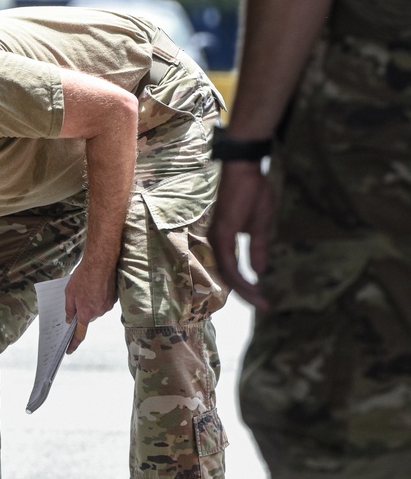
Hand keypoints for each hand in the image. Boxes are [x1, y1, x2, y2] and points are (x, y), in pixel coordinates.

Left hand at [64, 258, 116, 343]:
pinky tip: (97, 286)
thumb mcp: (69, 293)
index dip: (73, 343)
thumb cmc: (83, 276)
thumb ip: (69, 309)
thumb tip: (70, 320)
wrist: (101, 262)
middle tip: (79, 296)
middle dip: (83, 310)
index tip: (69, 350)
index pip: (79, 334)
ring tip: (89, 287)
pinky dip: (99, 297)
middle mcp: (98, 312)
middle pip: (88, 318)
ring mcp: (107, 306)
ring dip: (91, 302)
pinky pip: (103, 303)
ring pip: (96, 310)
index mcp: (85, 313)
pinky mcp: (114, 300)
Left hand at [209, 162, 273, 310]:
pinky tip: (253, 286)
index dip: (246, 287)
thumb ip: (257, 249)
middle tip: (264, 307)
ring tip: (261, 302)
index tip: (262, 300)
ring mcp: (216, 240)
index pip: (232, 272)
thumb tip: (259, 271)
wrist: (246, 171)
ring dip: (245, 290)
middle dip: (247, 294)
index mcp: (223, 242)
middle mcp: (215, 243)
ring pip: (228, 274)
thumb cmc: (252, 193)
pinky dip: (240, 277)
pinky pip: (228, 263)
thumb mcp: (258, 227)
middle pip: (228, 278)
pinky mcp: (221, 234)